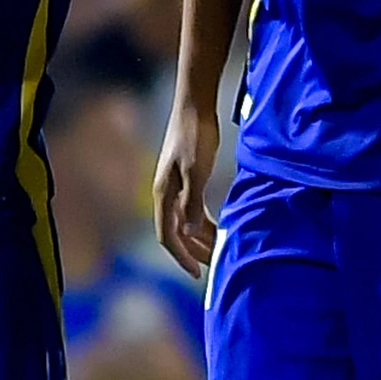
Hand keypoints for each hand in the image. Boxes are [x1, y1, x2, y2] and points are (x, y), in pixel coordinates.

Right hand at [154, 101, 221, 278]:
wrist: (194, 105)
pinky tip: (217, 228)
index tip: (198, 274)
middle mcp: (164, 193)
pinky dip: (201, 222)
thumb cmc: (195, 135)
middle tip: (212, 268)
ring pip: (183, 221)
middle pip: (175, 232)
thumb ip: (191, 202)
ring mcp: (173, 186)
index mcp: (162, 193)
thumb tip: (187, 232)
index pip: (167, 235)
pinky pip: (190, 209)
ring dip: (198, 238)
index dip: (181, 257)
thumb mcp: (196, 170)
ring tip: (217, 251)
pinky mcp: (184, 178)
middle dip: (192, 252)